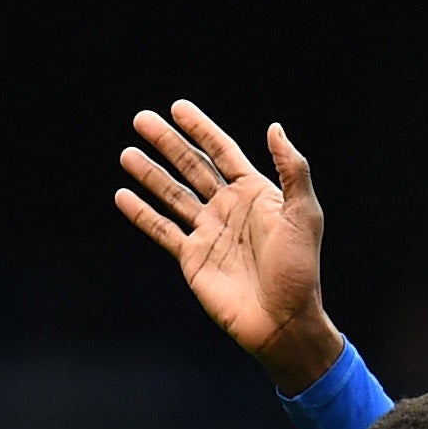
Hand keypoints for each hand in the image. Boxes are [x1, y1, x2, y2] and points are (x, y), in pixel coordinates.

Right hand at [116, 101, 341, 393]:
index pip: (222, 152)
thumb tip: (275, 127)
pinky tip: (122, 195)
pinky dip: (142, 214)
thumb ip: (292, 171)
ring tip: (127, 153)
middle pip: (192, 167)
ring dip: (150, 174)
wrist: (283, 321)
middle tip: (141, 119)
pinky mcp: (193, 258)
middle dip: (167, 143)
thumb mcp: (304, 216)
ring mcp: (208, 232)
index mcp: (255, 194)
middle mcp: (229, 209)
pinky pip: (162, 230)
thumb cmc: (299, 270)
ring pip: (173, 194)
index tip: (178, 107)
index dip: (201, 129)